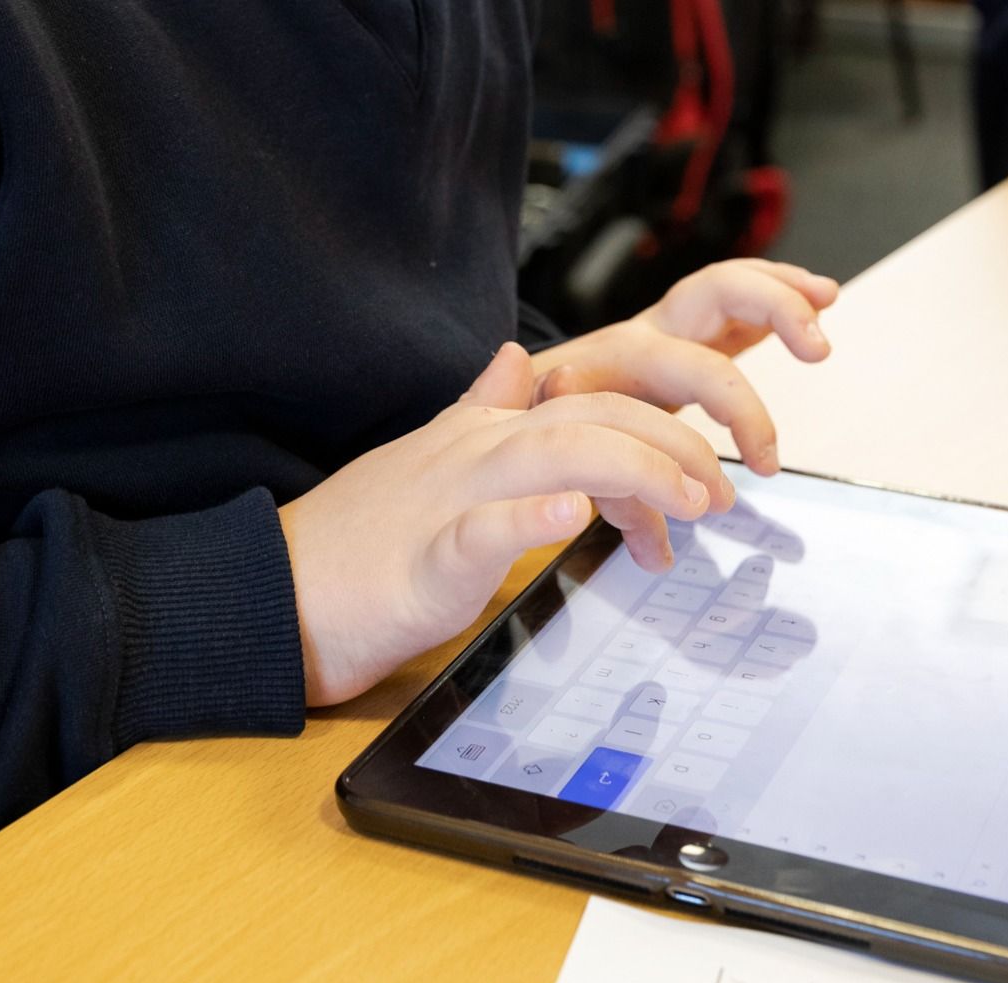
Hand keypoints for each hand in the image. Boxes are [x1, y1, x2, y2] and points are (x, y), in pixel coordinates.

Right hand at [278, 343, 733, 704]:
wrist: (284, 593)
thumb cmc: (364, 543)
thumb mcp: (433, 458)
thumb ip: (481, 409)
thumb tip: (516, 363)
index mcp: (484, 434)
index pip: (592, 405)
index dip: (664, 432)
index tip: (705, 481)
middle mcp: (476, 451)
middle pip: (594, 418)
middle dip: (675, 448)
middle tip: (723, 497)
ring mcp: (451, 498)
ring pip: (557, 453)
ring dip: (637, 470)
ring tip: (691, 502)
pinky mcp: (428, 558)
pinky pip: (484, 527)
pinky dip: (531, 516)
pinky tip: (571, 513)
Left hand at [529, 259, 838, 473]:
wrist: (527, 398)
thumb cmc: (546, 421)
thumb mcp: (564, 448)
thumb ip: (596, 471)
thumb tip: (628, 498)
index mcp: (623, 358)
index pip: (696, 368)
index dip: (741, 412)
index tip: (765, 460)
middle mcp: (650, 330)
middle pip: (717, 292)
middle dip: (775, 307)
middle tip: (815, 352)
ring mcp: (671, 326)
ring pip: (728, 282)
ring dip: (781, 287)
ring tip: (826, 300)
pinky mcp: (690, 332)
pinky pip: (737, 300)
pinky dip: (777, 294)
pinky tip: (819, 299)